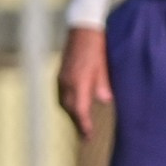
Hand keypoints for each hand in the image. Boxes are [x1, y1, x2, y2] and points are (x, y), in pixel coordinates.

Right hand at [56, 26, 111, 140]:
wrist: (82, 28)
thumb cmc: (97, 46)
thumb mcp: (104, 65)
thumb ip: (103, 84)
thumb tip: (105, 100)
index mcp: (79, 81)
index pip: (79, 109)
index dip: (83, 124)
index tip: (88, 137)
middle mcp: (67, 82)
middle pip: (69, 108)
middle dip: (76, 122)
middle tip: (84, 135)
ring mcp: (61, 78)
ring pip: (63, 102)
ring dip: (71, 113)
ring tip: (80, 122)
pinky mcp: (60, 74)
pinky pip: (61, 94)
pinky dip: (68, 103)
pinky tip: (74, 104)